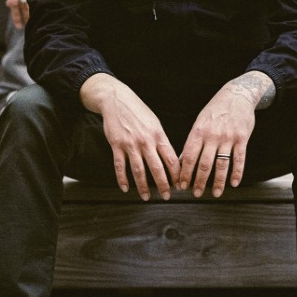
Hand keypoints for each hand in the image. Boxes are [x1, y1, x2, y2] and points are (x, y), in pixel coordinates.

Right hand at [80, 74, 178, 200]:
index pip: (171, 159)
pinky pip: (119, 166)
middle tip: (166, 196)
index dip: (176, 174)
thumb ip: (161, 140)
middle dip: (163, 185)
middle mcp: (146, 141)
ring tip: (146, 197)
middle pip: (157, 168)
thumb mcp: (155, 123)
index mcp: (158, 135)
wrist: (117, 100)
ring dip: (143, 186)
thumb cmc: (138, 111)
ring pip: (138, 170)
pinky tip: (125, 188)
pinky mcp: (116, 145)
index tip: (179, 185)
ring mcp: (130, 144)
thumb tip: (170, 158)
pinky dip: (122, 179)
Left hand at [176, 72, 272, 197]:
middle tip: (196, 194)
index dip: (184, 173)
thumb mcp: (200, 122)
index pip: (188, 156)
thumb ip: (192, 142)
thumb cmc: (215, 110)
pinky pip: (239, 159)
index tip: (181, 186)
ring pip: (222, 164)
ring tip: (215, 193)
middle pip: (204, 164)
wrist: (236, 95)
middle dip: (199, 181)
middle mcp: (212, 136)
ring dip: (218, 182)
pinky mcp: (242, 138)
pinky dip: (237, 173)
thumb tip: (181, 161)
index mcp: (199, 131)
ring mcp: (228, 137)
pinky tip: (234, 183)